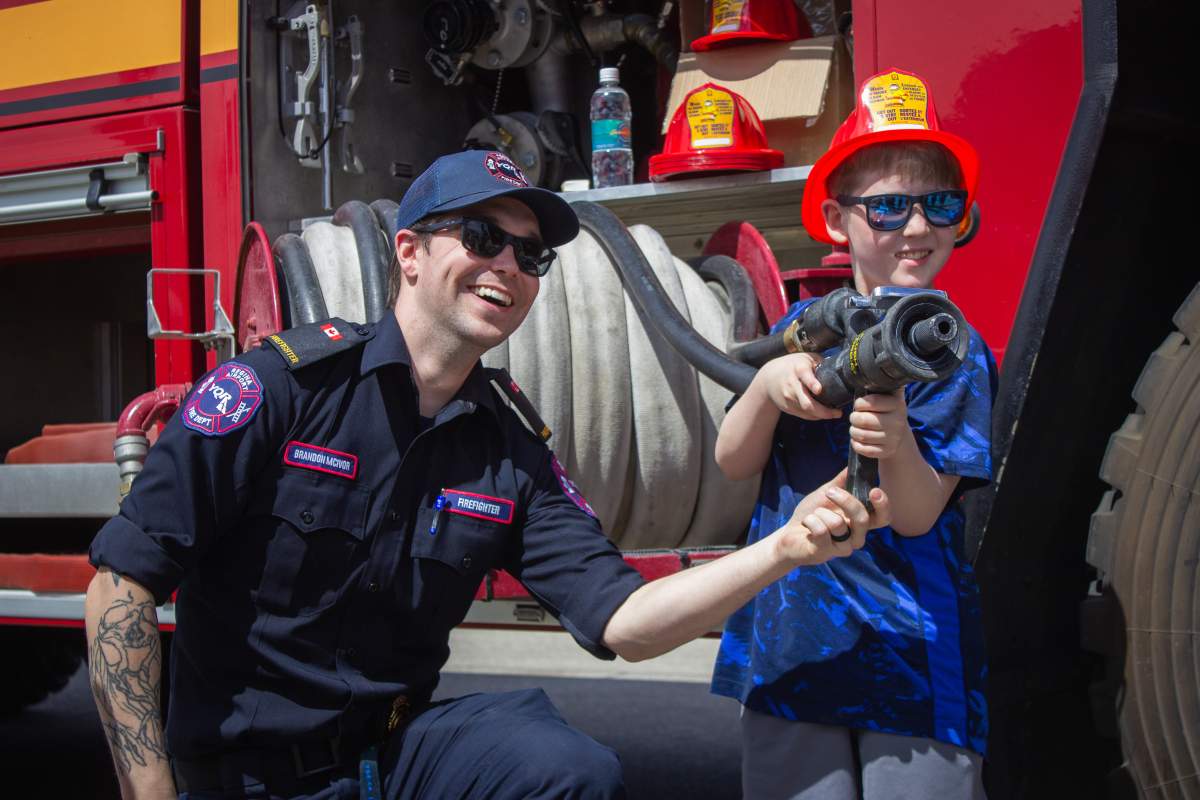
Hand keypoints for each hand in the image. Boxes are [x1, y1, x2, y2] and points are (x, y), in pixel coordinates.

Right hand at [757, 353, 841, 420]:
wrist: (768, 378)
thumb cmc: (792, 366)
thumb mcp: (805, 358)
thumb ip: (820, 363)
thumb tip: (839, 370)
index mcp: (798, 369)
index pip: (804, 377)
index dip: (811, 383)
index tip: (819, 389)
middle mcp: (792, 385)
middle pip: (807, 403)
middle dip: (823, 411)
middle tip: (837, 413)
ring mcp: (788, 398)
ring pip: (807, 412)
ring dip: (822, 415)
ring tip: (834, 413)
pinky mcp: (787, 408)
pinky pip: (804, 415)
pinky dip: (815, 416)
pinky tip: (823, 413)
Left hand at [774, 469, 890, 564]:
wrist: (789, 534)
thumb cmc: (811, 514)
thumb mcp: (826, 493)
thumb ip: (841, 482)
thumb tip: (853, 465)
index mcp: (860, 522)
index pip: (882, 518)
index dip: (883, 505)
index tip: (874, 490)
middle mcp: (856, 537)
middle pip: (863, 519)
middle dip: (846, 501)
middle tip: (830, 492)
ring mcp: (842, 547)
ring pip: (838, 524)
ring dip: (820, 513)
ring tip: (814, 516)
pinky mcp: (825, 553)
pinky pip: (821, 530)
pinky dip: (810, 521)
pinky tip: (806, 525)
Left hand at [849, 389, 908, 458]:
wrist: (899, 435)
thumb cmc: (887, 410)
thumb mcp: (889, 395)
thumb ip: (883, 383)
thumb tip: (877, 361)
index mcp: (897, 404)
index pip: (869, 402)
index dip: (859, 403)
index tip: (860, 404)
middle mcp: (897, 421)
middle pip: (861, 420)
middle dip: (853, 418)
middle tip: (855, 417)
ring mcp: (892, 438)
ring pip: (860, 434)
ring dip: (853, 431)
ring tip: (856, 427)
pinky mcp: (886, 451)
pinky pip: (862, 448)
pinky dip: (856, 444)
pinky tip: (859, 439)